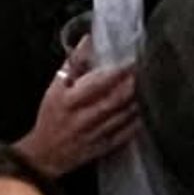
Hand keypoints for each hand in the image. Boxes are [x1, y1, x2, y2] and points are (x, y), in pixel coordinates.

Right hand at [19, 59, 140, 177]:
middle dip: (132, 85)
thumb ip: (73, 63)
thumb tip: (89, 39)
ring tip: (150, 87)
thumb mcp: (55, 89)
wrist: (43, 156)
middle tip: (147, 71)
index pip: (96, 83)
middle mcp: (81, 119)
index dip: (117, 72)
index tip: (132, 59)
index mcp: (68, 101)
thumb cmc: (50, 116)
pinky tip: (146, 111)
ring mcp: (92, 135)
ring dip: (138, 101)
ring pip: (122, 116)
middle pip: (113, 100)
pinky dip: (136, 122)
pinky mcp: (101, 148)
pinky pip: (124, 135)